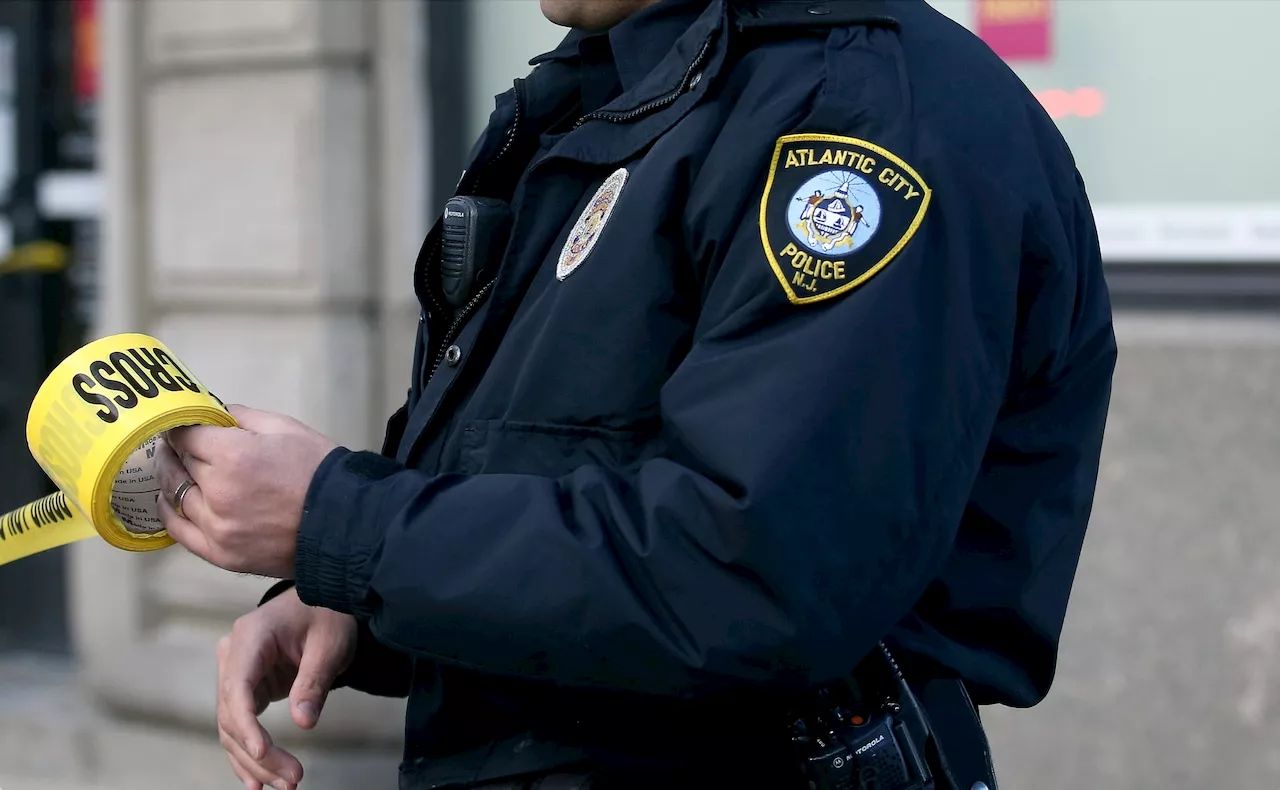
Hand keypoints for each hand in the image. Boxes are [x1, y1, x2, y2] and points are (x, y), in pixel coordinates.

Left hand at [156, 404, 338, 578]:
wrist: (347, 524)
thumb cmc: (320, 471)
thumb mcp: (287, 428)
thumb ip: (243, 417)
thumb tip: (215, 414)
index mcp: (233, 455)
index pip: (186, 435)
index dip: (183, 428)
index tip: (184, 427)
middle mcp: (218, 492)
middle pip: (179, 464)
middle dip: (178, 451)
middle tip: (178, 445)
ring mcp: (217, 527)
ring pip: (175, 494)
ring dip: (172, 478)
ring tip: (176, 469)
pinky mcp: (221, 554)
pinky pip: (180, 531)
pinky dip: (170, 513)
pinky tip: (170, 500)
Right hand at [217, 586, 357, 789]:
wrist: (327, 595)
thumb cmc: (329, 613)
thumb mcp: (330, 644)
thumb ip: (314, 682)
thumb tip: (303, 723)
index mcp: (250, 637)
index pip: (236, 688)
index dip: (246, 725)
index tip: (262, 752)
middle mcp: (233, 655)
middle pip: (232, 715)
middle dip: (259, 753)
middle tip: (292, 780)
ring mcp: (236, 672)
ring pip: (232, 727)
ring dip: (255, 761)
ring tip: (284, 785)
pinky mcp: (246, 687)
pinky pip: (240, 724)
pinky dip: (250, 752)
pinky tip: (258, 782)